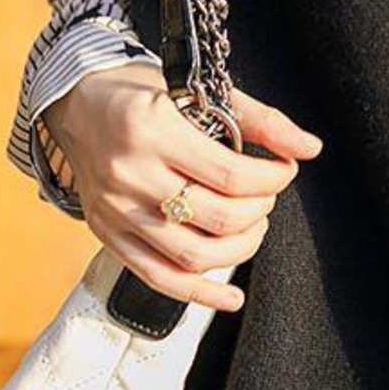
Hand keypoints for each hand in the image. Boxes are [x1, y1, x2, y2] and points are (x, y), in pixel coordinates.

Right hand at [42, 64, 323, 311]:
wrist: (78, 104)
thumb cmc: (144, 94)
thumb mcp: (200, 91)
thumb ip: (261, 120)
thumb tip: (310, 148)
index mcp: (152, 130)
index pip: (231, 176)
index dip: (272, 180)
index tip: (285, 170)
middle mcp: (129, 175)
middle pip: (217, 218)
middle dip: (260, 210)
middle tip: (266, 195)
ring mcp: (115, 211)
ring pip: (192, 255)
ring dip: (241, 247)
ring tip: (253, 224)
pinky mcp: (108, 235)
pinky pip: (158, 278)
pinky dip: (200, 294)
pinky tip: (230, 297)